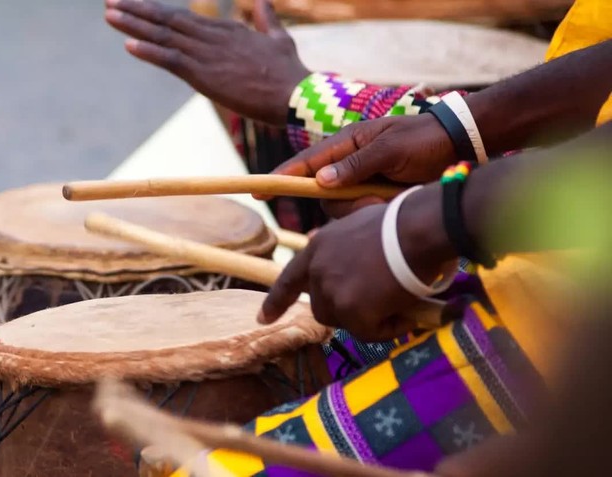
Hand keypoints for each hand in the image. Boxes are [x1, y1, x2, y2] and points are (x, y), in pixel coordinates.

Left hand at [105, 0, 308, 125]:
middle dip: (137, 10)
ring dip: (134, 25)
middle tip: (111, 1)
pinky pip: (171, 61)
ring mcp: (207, 55)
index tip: (135, 4)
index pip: (183, 18)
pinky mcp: (205, 76)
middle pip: (168, 20)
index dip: (157, 12)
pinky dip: (149, 52)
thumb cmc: (289, 71)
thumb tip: (262, 0)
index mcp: (226, 30)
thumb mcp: (278, 38)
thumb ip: (265, 17)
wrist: (295, 94)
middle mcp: (212, 37)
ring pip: (164, 36)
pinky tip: (128, 45)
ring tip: (110, 14)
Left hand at [258, 186, 455, 341]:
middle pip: (322, 308)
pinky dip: (389, 328)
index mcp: (317, 248)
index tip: (263, 319)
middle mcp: (318, 271)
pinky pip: (370, 333)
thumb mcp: (357, 227)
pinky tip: (406, 312)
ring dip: (370, 319)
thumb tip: (346, 265)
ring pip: (346, 322)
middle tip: (376, 306)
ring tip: (397, 302)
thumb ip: (343, 248)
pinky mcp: (352, 311)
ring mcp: (332, 292)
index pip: (289, 280)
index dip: (276, 302)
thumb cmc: (399, 224)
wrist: (417, 229)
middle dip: (346, 311)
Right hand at [263, 114, 455, 217]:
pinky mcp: (378, 196)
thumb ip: (356, 165)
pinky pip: (364, 213)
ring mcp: (363, 181)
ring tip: (395, 199)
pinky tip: (395, 205)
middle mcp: (349, 164)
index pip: (305, 163)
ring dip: (366, 209)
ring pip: (345, 208)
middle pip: (325, 194)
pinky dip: (377, 214)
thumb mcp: (392, 149)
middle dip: (346, 202)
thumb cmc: (426, 140)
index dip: (282, 177)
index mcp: (347, 144)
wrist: (463, 147)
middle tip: (378, 200)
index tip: (260, 193)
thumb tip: (320, 180)